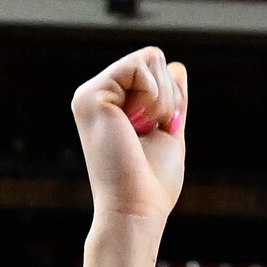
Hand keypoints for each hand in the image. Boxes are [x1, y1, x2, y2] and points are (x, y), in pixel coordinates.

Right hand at [70, 48, 190, 227]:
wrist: (135, 209)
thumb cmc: (152, 183)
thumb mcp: (169, 133)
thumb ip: (172, 100)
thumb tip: (177, 67)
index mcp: (112, 105)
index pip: (154, 70)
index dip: (170, 99)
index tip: (156, 133)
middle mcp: (97, 96)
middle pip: (153, 57)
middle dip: (167, 96)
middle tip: (148, 133)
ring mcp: (90, 94)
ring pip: (150, 57)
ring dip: (161, 99)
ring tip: (140, 131)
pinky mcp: (89, 95)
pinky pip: (140, 66)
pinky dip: (152, 97)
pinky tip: (134, 125)